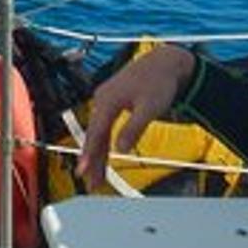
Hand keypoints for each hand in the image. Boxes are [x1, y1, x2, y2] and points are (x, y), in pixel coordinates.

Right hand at [77, 44, 194, 190]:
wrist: (164, 63)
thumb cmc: (159, 83)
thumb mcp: (149, 108)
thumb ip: (134, 129)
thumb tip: (120, 149)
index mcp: (108, 100)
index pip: (95, 133)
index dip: (89, 154)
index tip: (83, 171)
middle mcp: (101, 99)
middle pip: (93, 135)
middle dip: (92, 161)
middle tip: (91, 184)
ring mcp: (104, 100)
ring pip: (97, 133)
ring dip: (96, 155)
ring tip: (96, 177)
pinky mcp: (111, 102)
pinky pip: (102, 127)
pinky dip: (102, 143)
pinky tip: (103, 156)